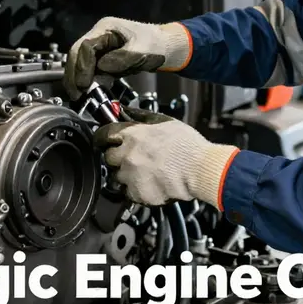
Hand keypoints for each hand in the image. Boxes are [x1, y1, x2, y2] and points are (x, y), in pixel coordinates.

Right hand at [63, 17, 191, 100]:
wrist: (166, 49)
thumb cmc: (157, 44)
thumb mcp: (142, 50)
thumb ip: (122, 58)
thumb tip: (103, 67)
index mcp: (106, 28)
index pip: (85, 46)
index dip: (82, 65)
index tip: (84, 83)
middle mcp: (99, 37)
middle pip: (77, 54)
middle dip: (74, 74)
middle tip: (76, 93)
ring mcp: (101, 49)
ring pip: (81, 64)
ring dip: (78, 80)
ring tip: (79, 97)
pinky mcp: (104, 60)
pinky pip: (91, 71)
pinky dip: (89, 82)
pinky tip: (90, 93)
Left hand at [93, 108, 238, 207]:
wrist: (200, 170)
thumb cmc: (187, 146)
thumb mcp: (164, 121)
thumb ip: (141, 116)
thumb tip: (125, 110)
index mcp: (132, 135)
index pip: (103, 134)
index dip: (102, 138)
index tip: (103, 141)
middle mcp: (127, 155)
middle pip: (108, 157)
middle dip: (117, 158)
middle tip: (132, 159)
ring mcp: (130, 175)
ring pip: (116, 177)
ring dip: (126, 175)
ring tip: (144, 173)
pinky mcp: (137, 193)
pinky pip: (127, 193)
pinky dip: (135, 190)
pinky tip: (149, 184)